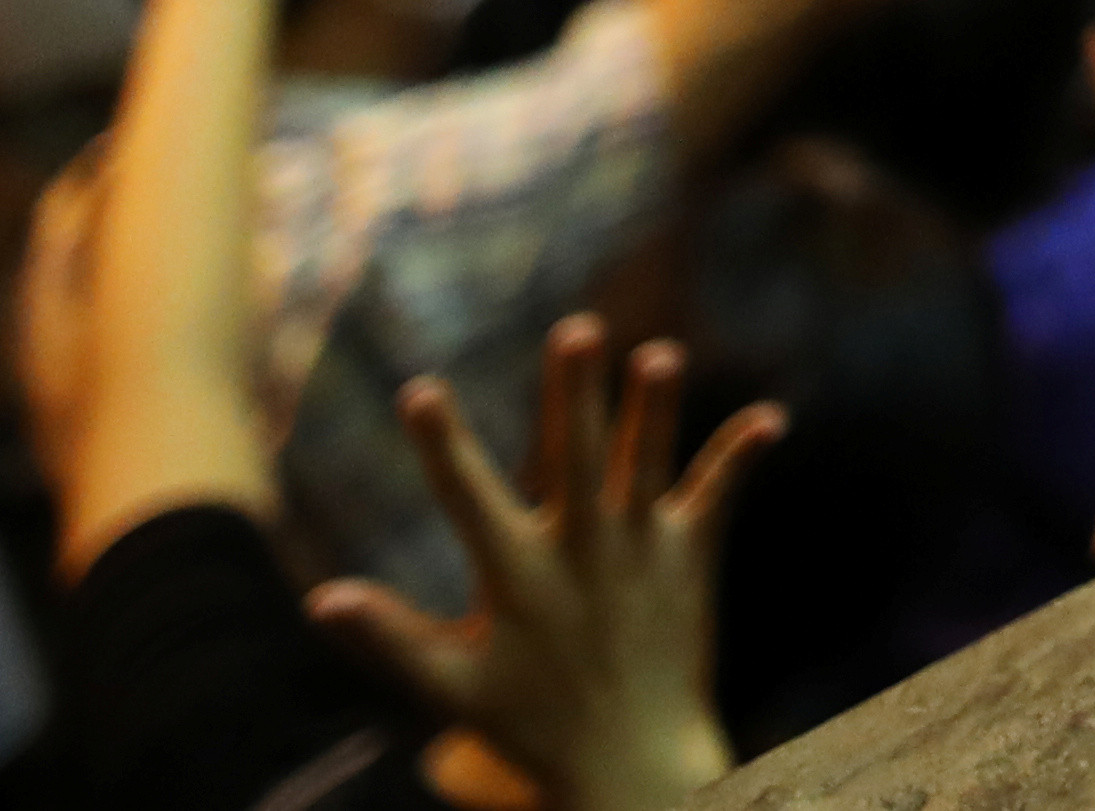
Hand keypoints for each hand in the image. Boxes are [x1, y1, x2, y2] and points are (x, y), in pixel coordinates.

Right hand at [309, 318, 766, 810]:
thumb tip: (319, 600)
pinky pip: (718, 496)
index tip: (421, 391)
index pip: (468, 498)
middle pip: (575, 457)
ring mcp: (639, 552)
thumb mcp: (450, 687)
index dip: (443, 445)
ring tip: (662, 356)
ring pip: (648, 465)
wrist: (630, 764)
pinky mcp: (689, 559)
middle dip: (575, 392)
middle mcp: (581, 554)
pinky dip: (741, 455)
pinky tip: (774, 416)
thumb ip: (388, 640)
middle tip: (577, 329)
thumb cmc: (530, 724)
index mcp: (517, 578)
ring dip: (655, 409)